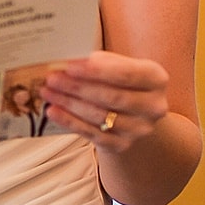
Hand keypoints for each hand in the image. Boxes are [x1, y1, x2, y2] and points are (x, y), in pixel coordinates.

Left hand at [43, 51, 169, 150]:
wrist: (133, 115)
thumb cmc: (122, 83)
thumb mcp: (119, 66)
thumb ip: (101, 61)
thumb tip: (70, 59)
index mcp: (156, 79)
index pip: (126, 74)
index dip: (97, 70)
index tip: (70, 66)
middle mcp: (153, 106)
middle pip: (111, 96)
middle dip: (77, 87)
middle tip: (53, 78)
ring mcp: (139, 129)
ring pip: (99, 115)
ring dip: (69, 103)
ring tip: (48, 92)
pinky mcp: (122, 145)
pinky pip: (91, 133)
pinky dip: (69, 121)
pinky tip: (53, 111)